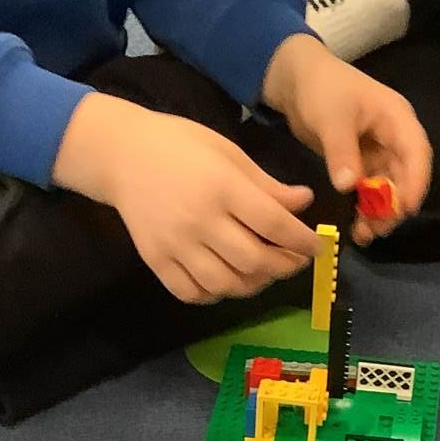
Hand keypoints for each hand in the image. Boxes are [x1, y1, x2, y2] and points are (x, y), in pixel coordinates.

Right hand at [54, 92, 322, 304]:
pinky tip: (226, 281)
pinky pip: (191, 292)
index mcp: (223, 187)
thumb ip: (267, 184)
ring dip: (253, 284)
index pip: (275, 225)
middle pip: (254, 261)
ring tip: (263, 273)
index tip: (317, 247)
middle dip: (284, 266)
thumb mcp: (229, 153)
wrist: (121, 154)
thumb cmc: (181, 145)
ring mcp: (175, 244)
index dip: (303, 241)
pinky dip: (214, 294)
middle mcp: (200, 220)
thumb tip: (305, 203)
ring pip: (226, 284)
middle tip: (294, 261)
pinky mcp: (155, 259)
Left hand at [262, 35, 432, 246]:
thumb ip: (341, 151)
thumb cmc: (321, 88)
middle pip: (406, 176)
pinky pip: (368, 189)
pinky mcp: (360, 161)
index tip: (404, 209)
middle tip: (377, 229)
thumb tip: (348, 185)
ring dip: (379, 211)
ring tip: (363, 234)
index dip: (415, 183)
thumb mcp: (331, 118)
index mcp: (397, 119)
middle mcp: (393, 137)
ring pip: (388, 187)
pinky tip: (354, 224)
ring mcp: (378, 151)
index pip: (417, 154)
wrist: (294, 79)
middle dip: (395, 205)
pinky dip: (364, 206)